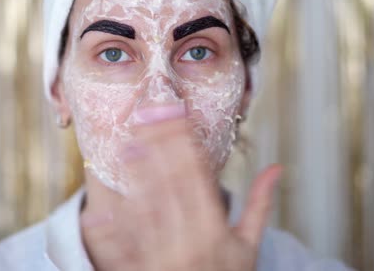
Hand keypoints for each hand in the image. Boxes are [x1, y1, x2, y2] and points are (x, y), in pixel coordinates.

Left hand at [81, 112, 281, 270]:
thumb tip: (276, 168)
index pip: (199, 178)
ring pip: (147, 212)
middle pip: (171, 186)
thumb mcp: (249, 246)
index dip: (187, 144)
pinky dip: (111, 232)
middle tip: (147, 117)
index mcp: (215, 231)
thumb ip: (260, 205)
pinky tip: (98, 210)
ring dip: (137, 179)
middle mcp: (189, 241)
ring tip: (127, 147)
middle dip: (159, 149)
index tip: (178, 116)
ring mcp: (163, 258)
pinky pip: (124, 251)